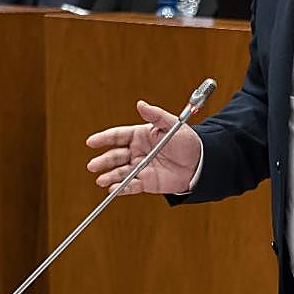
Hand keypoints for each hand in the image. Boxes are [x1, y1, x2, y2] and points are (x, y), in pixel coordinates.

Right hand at [86, 100, 201, 194]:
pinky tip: (114, 189)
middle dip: (103, 161)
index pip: (117, 136)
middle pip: (115, 156)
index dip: (103, 138)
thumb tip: (140, 104)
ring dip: (109, 177)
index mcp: (139, 136)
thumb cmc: (187, 141)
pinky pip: (131, 186)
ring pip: (120, 172)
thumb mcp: (172, 125)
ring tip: (102, 180)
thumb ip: (156, 115)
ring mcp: (140, 168)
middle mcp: (136, 152)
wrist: (201, 162)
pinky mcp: (146, 182)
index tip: (91, 142)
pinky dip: (122, 188)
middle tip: (93, 165)